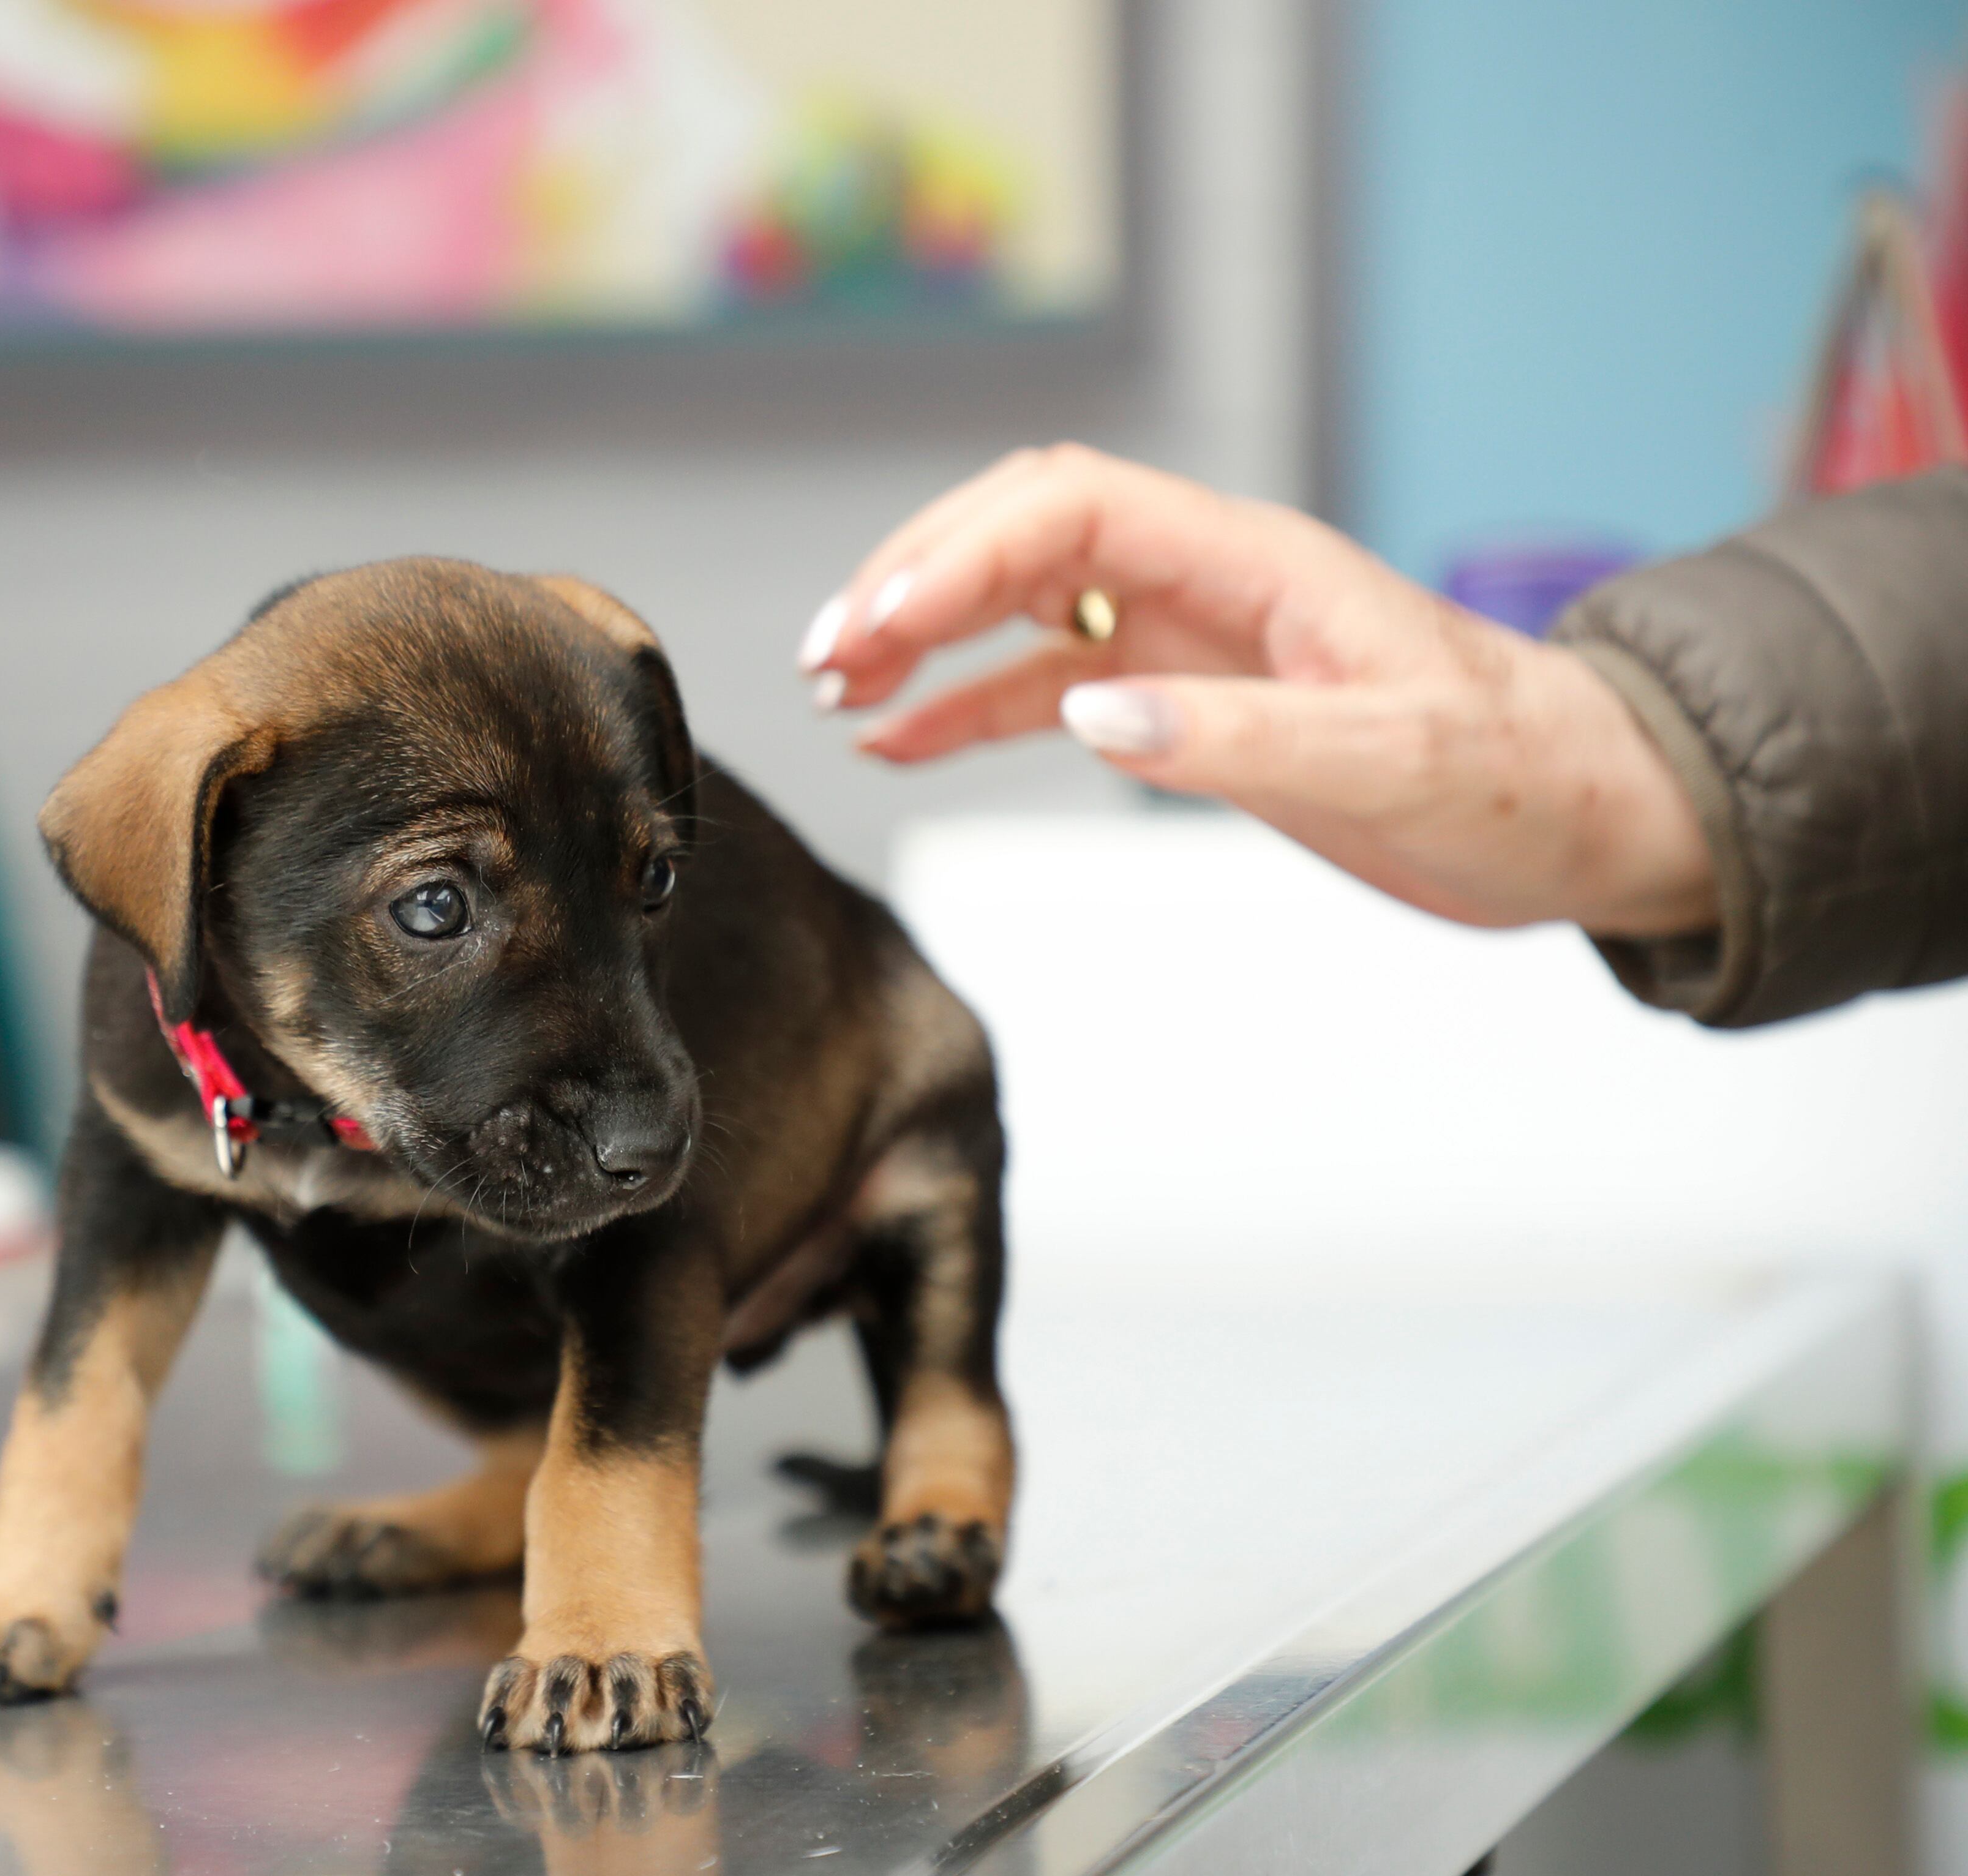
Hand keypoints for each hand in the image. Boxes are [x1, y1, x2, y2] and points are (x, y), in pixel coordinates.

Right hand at [801, 445, 1718, 937]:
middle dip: (915, 580)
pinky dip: (970, 708)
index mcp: (1259, 563)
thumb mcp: (1394, 762)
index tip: (879, 629)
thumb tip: (1092, 712)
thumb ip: (1238, 739)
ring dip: (925, 639)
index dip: (960, 557)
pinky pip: (1051, 687)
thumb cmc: (1522, 776)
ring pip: (1023, 605)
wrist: (1590, 818)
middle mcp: (1212, 583)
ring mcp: (1193, 641)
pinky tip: (902, 739)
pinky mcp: (1192, 707)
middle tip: (831, 655)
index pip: (1070, 511)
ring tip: (838, 691)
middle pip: (1023, 533)